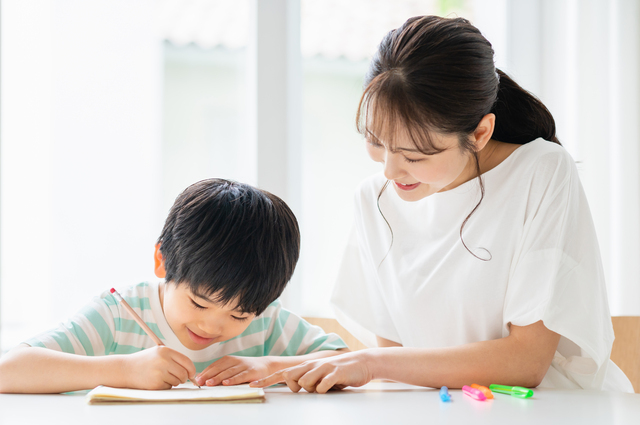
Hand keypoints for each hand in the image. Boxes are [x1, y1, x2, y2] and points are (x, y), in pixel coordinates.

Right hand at [120, 346, 195, 389]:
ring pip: (177, 381)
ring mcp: (160, 372)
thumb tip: (191, 370)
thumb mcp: (159, 352)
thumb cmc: (144, 361)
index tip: (192, 374)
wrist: (126, 369)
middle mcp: (163, 360)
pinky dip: (166, 386)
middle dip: (184, 378)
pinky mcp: (156, 383)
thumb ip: (174, 358)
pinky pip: (168, 387)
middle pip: (184, 373)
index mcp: (166, 351)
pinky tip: (157, 380)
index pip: (187, 361)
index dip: (192, 369)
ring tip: (163, 377)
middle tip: (179, 378)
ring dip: (174, 382)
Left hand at [196, 356, 272, 386]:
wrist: (265, 365)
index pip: (214, 366)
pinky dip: (233, 379)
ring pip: (228, 372)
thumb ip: (222, 372)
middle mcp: (235, 361)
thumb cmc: (246, 368)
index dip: (205, 372)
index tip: (196, 379)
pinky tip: (226, 383)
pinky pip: (241, 376)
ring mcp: (243, 366)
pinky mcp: (251, 371)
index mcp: (228, 359)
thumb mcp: (233, 367)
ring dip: (218, 378)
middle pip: (219, 368)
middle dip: (208, 375)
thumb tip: (205, 379)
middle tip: (200, 382)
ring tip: (209, 383)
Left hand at [250, 351, 372, 393]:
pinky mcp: (334, 373)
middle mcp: (311, 365)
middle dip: (293, 385)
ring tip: (327, 385)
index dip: (266, 380)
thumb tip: (296, 388)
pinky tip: (333, 385)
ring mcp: (322, 368)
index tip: (251, 385)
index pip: (281, 373)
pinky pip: (322, 387)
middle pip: (291, 377)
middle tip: (310, 386)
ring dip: (314, 389)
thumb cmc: (339, 372)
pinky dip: (325, 389)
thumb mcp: (320, 376)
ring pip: (306, 384)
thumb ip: (306, 380)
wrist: (362, 362)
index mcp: (306, 366)